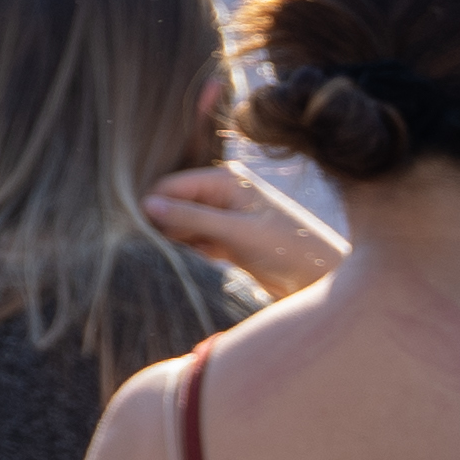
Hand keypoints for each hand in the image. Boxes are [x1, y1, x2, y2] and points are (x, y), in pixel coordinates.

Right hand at [140, 158, 344, 296]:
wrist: (321, 279)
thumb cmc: (286, 249)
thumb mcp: (235, 232)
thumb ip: (190, 218)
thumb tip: (145, 205)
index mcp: (225, 180)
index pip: (170, 187)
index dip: (152, 208)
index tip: (138, 234)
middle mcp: (222, 194)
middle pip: (173, 206)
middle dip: (163, 227)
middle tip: (157, 252)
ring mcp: (224, 218)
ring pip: (182, 227)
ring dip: (175, 244)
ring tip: (176, 261)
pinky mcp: (227, 241)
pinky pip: (194, 244)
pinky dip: (189, 255)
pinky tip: (192, 266)